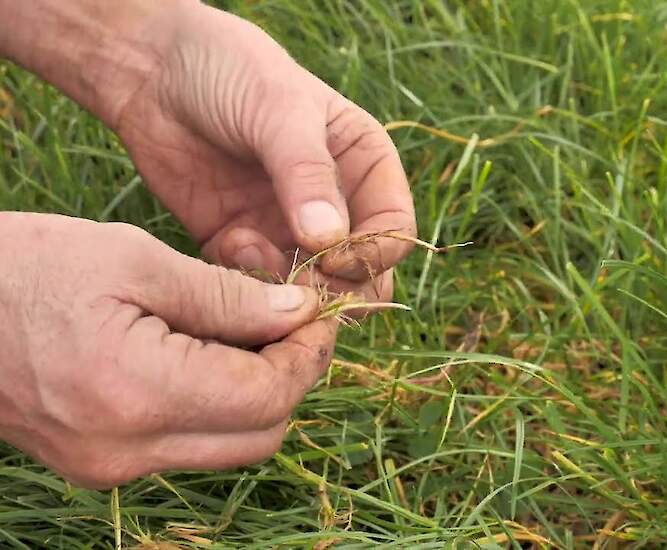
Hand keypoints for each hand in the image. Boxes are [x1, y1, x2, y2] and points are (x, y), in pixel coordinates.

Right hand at [0, 212, 335, 488]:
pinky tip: (205, 351)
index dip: (307, 354)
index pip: (269, 397)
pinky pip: (186, 444)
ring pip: (228, 446)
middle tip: (289, 320)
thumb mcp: (132, 260)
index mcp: (138, 393)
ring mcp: (109, 466)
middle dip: (289, 377)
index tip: (317, 311)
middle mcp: (127, 450)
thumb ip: (225, 296)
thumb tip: (299, 315)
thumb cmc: (25, 267)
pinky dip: (214, 405)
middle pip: (260, 434)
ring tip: (248, 330)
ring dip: (255, 394)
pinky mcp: (96, 464)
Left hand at [105, 3, 415, 301]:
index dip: (375, 252)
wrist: (153, 68)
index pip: (393, 226)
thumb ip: (307, 175)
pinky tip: (231, 244)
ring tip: (259, 259)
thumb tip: (331, 242)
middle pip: (361, 270)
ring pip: (311, 287)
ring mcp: (286, 227)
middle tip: (304, 286)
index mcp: (364, 164)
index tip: (336, 258)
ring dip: (291, 289)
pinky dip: (249, 280)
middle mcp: (334, 202)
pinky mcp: (240, 243)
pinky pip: (257, 285)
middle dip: (338, 286)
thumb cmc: (232, 71)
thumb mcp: (279, 111)